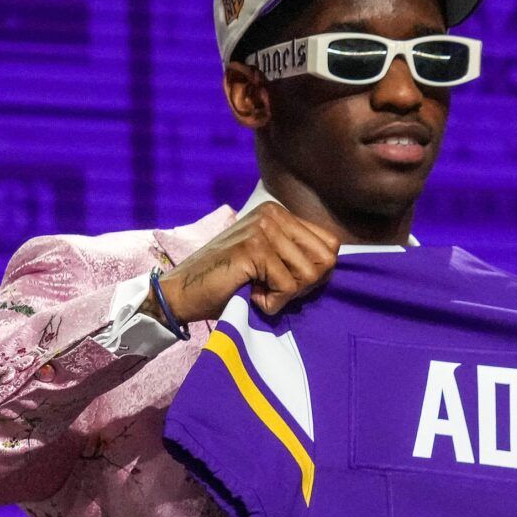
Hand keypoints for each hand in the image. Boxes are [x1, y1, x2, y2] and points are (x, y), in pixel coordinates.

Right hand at [156, 202, 341, 321]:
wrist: (181, 292)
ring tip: (258, 291)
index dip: (316, 273)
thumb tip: (335, 263)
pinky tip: (250, 295)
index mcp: (279, 213)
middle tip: (274, 290)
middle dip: (305, 285)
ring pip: (308, 275)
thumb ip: (298, 255)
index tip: (287, 283)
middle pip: (326, 259)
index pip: (331, 244)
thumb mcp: (270, 260)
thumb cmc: (228, 283)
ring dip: (286, 296)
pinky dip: (272, 303)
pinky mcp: (252, 249)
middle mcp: (273, 214)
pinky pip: (287, 287)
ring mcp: (262, 229)